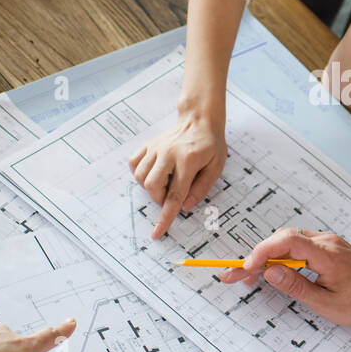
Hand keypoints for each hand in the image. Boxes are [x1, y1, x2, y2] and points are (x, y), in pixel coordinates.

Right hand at [129, 110, 226, 237]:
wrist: (200, 119)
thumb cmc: (211, 145)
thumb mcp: (216, 167)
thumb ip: (201, 188)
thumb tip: (185, 207)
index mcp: (188, 161)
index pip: (175, 195)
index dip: (166, 216)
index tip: (157, 232)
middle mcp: (168, 153)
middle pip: (152, 186)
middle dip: (160, 199)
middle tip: (173, 194)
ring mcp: (156, 148)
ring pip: (140, 176)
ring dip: (150, 187)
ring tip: (165, 182)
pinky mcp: (149, 145)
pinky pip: (134, 163)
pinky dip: (139, 173)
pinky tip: (153, 172)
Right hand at [217, 228, 350, 325]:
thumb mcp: (328, 303)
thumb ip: (297, 287)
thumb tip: (271, 273)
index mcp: (326, 254)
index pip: (286, 243)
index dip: (262, 253)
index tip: (245, 268)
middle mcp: (325, 242)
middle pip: (282, 240)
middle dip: (256, 257)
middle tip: (233, 274)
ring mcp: (327, 242)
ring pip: (288, 241)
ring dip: (266, 257)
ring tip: (247, 275)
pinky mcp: (327, 246)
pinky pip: (298, 246)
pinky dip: (281, 256)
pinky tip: (271, 270)